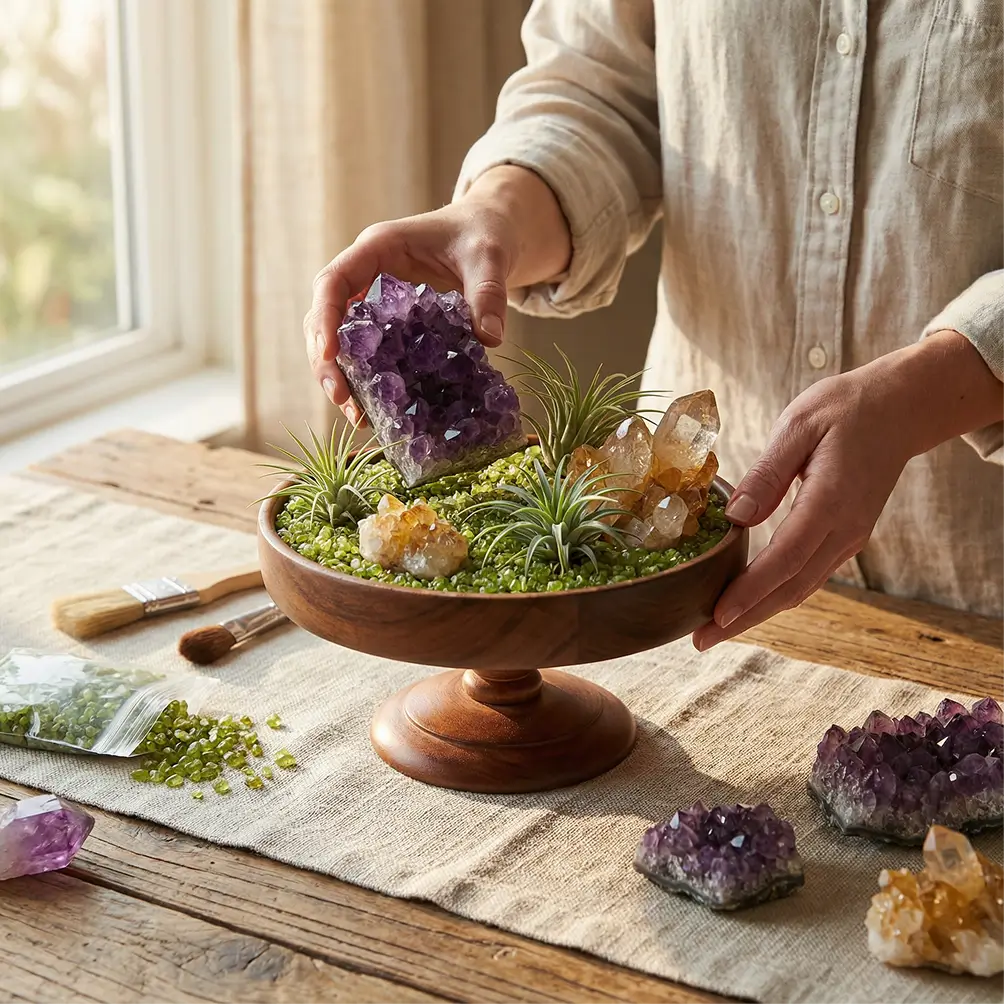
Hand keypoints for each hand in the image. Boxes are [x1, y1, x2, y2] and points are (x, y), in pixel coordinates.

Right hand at [304, 202, 514, 424]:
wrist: (490, 233)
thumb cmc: (483, 233)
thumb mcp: (490, 256)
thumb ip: (488, 292)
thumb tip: (489, 338)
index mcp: (378, 249)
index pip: (333, 282)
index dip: (325, 318)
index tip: (330, 354)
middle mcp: (367, 275)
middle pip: (325, 317)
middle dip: (326, 360)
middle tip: (341, 399)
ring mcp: (374, 300)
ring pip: (341, 340)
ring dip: (343, 378)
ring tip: (359, 418)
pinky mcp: (389, 324)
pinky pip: (369, 352)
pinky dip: (369, 381)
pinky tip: (379, 411)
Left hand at [691, 357, 918, 650]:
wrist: (898, 409)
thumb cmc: (844, 409)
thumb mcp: (798, 426)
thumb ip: (767, 473)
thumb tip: (736, 517)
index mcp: (830, 502)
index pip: (784, 559)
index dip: (750, 592)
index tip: (717, 615)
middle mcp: (844, 530)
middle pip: (790, 588)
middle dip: (745, 618)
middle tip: (701, 640)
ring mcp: (848, 538)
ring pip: (799, 588)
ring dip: (758, 612)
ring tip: (716, 629)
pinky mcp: (844, 537)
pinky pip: (807, 575)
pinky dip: (775, 594)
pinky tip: (747, 601)